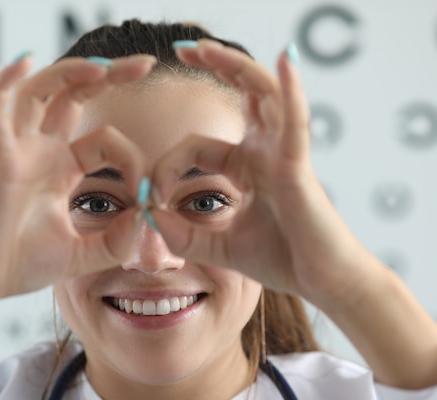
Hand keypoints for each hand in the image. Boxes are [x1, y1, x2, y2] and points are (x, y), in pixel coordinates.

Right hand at [0, 54, 155, 306]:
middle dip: (109, 75)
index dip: (132, 159)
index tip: (146, 194)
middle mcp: (40, 152)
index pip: (106, 140)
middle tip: (146, 64)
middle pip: (72, 95)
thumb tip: (146, 217)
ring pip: (38, 94)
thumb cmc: (20, 265)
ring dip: (68, 73)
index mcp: (61, 168)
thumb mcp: (82, 254)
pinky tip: (25, 61)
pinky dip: (4, 85)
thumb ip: (116, 241)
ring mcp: (17, 153)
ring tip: (103, 66)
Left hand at [151, 40, 369, 304]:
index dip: (167, 165)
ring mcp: (284, 153)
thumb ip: (183, 236)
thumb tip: (148, 218)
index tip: (148, 194)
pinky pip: (294, 122)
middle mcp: (267, 151)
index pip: (197, 146)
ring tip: (204, 47)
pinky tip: (285, 59)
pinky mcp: (298, 166)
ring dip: (235, 66)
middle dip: (215, 67)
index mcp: (248, 166)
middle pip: (241, 95)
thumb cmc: (281, 259)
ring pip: (263, 94)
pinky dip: (290, 90)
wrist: (320, 283)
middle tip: (183, 48)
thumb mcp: (219, 248)